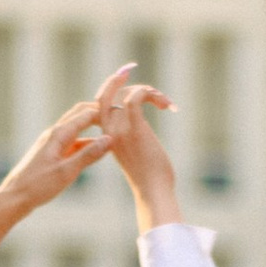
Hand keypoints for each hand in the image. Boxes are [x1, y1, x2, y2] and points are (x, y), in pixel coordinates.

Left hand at [0, 90, 114, 262]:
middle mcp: (55, 134)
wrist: (14, 198)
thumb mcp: (67, 172)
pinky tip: (96, 148)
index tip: (121, 107)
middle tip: (118, 111)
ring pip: (76, 128)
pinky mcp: (51, 154)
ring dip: (93, 126)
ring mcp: (52, 143)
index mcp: (59, 135)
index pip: (85, 114)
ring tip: (112, 128)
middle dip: (98, 112)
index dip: (104, 110)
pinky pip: (72, 142)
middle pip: (79, 115)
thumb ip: (89, 155)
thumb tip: (110, 139)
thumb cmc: (37, 186)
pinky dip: (85, 142)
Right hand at [92, 66, 178, 225]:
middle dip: (121, 80)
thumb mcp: (134, 151)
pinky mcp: (135, 129)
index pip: (100, 104)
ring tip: (166, 103)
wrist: (152, 190)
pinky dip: (149, 93)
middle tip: (141, 79)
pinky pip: (135, 99)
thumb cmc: (148, 175)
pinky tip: (165, 104)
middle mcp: (109, 131)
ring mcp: (120, 130)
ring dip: (150, 91)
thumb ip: (130, 134)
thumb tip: (139, 121)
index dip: (110, 87)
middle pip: (106, 94)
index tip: (125, 76)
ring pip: (126, 94)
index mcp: (106, 136)